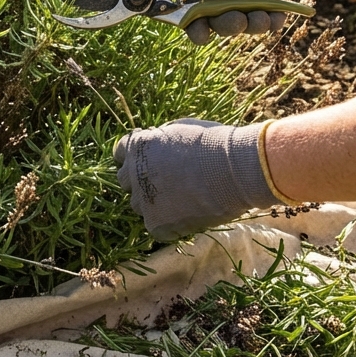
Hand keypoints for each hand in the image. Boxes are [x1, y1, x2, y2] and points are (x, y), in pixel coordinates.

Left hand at [113, 119, 283, 240]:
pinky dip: (170, 224)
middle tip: (166, 183)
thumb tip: (157, 144)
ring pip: (138, 205)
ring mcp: (143, 200)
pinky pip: (157, 227)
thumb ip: (161, 139)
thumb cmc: (214, 144)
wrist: (234, 169)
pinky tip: (190, 215)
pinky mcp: (156, 223)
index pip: (122, 153)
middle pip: (126, 180)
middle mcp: (133, 173)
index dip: (136, 158)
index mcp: (137, 146)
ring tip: (182, 200)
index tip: (150, 162)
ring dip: (153, 203)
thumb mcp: (181, 129)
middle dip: (141, 180)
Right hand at [182, 0, 350, 43]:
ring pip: (237, 11)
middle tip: (235, 23)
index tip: (198, 32)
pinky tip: (275, 19)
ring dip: (246, 22)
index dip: (188, 16)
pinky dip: (268, 17)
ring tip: (259, 22)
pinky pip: (263, 6)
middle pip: (211, 8)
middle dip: (221, 22)